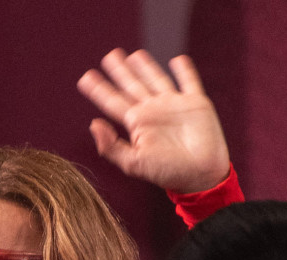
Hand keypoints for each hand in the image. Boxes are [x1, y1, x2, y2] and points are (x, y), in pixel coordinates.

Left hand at [77, 48, 229, 193]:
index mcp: (137, 123)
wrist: (201, 176)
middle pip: (132, 85)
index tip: (85, 78)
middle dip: (120, 71)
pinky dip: (184, 71)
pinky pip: (189, 82)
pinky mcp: (196, 104)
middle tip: (109, 56)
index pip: (113, 102)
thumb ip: (111, 147)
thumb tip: (93, 124)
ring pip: (157, 79)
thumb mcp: (134, 164)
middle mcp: (153, 111)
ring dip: (146, 66)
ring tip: (134, 55)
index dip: (99, 89)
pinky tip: (177, 60)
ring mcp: (174, 106)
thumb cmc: (167, 173)